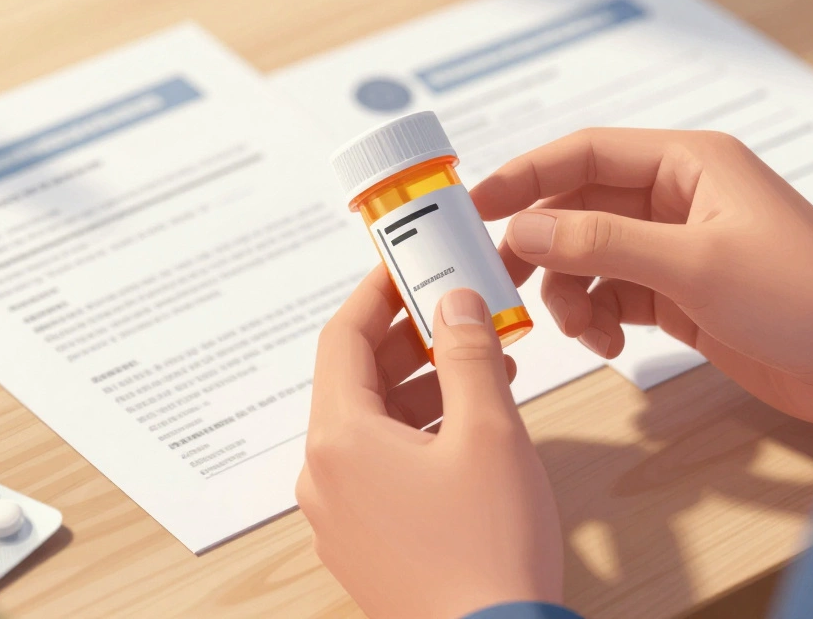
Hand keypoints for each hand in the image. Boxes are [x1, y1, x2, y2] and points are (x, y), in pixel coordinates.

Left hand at [297, 269, 562, 618]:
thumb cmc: (489, 547)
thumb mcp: (488, 430)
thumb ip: (467, 353)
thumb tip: (452, 301)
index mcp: (340, 439)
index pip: (343, 339)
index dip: (377, 294)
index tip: (406, 264)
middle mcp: (323, 476)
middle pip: (356, 382)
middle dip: (409, 343)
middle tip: (456, 313)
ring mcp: (338, 516)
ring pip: (370, 427)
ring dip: (420, 390)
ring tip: (481, 371)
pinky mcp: (361, 544)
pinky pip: (378, 469)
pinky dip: (416, 437)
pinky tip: (466, 431)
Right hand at [473, 129, 812, 435]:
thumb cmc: (806, 298)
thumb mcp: (696, 265)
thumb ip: (604, 242)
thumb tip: (525, 227)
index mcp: (689, 163)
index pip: (584, 153)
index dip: (525, 175)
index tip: (473, 205)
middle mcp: (678, 197)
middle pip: (579, 207)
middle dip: (542, 246)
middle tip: (504, 283)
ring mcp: (679, 247)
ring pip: (591, 256)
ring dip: (572, 292)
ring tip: (584, 330)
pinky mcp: (683, 294)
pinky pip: (614, 294)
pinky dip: (599, 317)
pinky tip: (612, 344)